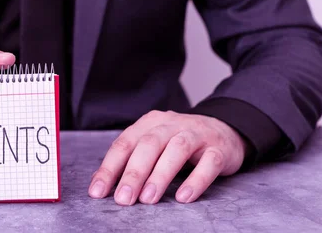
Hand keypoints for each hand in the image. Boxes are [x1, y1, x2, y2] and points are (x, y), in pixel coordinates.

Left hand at [88, 110, 248, 204]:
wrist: (224, 129)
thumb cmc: (180, 141)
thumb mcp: (154, 144)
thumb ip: (130, 159)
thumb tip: (100, 182)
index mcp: (150, 123)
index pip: (125, 143)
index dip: (109, 167)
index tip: (98, 192)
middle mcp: (172, 124)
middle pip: (149, 144)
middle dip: (134, 172)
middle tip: (123, 199)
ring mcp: (197, 134)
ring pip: (177, 149)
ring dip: (160, 175)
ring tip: (148, 199)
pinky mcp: (219, 149)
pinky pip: (209, 163)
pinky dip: (196, 180)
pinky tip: (184, 197)